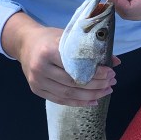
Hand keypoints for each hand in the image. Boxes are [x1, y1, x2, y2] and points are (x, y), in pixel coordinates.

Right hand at [1, 12, 117, 105]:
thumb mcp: (68, 37)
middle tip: (111, 83)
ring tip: (105, 92)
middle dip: (96, 85)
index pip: (76, 66)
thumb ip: (90, 49)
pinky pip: (60, 100)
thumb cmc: (48, 38)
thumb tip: (116, 61)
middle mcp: (40, 68)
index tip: (110, 72)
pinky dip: (77, 102)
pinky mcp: (36, 90)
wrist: (24, 43)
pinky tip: (92, 101)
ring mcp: (37, 81)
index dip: (95, 72)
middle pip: (73, 83)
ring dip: (90, 96)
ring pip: (67, 94)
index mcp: (48, 51)